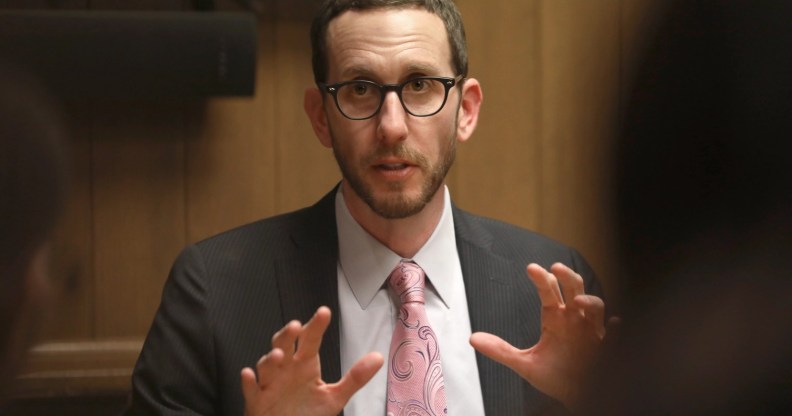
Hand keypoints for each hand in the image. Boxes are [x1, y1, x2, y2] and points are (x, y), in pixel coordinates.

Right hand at [241, 306, 383, 415]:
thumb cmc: (306, 412)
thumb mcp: (334, 396)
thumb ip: (355, 377)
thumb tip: (378, 358)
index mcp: (304, 364)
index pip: (310, 340)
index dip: (316, 326)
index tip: (324, 312)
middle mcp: (285, 369)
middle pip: (283, 345)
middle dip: (287, 336)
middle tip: (296, 327)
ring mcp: (269, 384)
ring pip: (265, 366)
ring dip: (269, 359)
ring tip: (278, 355)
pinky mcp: (256, 401)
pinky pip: (250, 390)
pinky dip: (248, 383)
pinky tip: (248, 375)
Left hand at [470, 263, 611, 407]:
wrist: (577, 395)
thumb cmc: (556, 376)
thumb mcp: (525, 364)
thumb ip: (501, 350)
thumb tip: (473, 338)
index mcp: (555, 318)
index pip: (549, 292)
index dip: (542, 279)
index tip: (532, 269)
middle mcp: (574, 320)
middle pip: (574, 289)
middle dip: (567, 277)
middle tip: (556, 268)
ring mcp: (592, 332)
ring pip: (595, 308)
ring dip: (590, 301)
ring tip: (579, 301)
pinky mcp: (606, 348)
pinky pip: (615, 336)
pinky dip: (616, 330)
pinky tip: (616, 323)